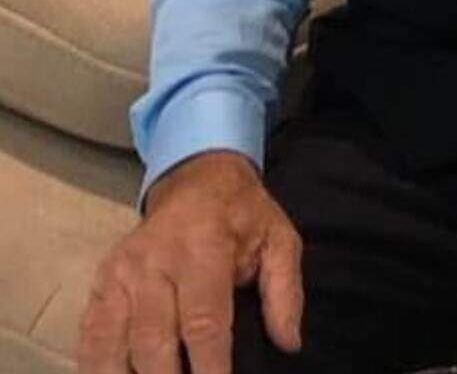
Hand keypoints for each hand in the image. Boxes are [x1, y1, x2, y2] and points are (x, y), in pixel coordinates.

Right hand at [77, 149, 303, 373]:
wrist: (196, 178)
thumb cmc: (241, 216)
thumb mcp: (277, 239)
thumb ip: (285, 291)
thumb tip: (288, 343)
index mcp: (202, 247)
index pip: (203, 322)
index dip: (210, 369)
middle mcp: (154, 260)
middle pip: (154, 342)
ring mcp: (120, 272)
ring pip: (116, 345)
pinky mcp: (101, 282)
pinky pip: (92, 336)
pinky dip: (98, 368)